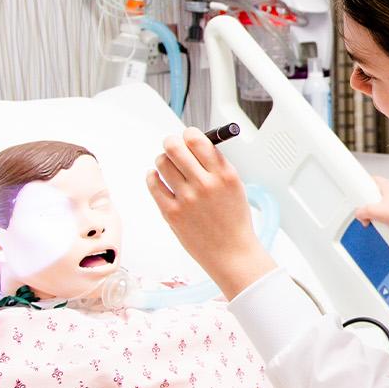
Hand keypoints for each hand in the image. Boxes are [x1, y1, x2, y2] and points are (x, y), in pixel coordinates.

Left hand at [147, 128, 277, 299]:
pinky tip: (158, 178)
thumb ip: (216, 165)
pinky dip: (153, 177)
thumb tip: (195, 144)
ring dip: (162, 160)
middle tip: (172, 146)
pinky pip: (153, 184)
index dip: (189, 134)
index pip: (198, 140)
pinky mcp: (172, 213)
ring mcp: (187, 199)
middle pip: (175, 147)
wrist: (231, 253)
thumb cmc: (233, 221)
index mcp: (224, 175)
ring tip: (167, 165)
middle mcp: (205, 184)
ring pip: (162, 163)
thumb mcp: (235, 187)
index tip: (188, 137)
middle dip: (171, 142)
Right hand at [355, 175, 388, 231]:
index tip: (360, 190)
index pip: (373, 180)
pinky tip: (384, 225)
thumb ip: (363, 212)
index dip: (365, 185)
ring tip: (376, 220)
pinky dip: (386, 218)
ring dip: (378, 213)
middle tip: (367, 211)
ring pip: (383, 205)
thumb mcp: (374, 211)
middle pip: (377, 195)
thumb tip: (359, 215)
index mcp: (387, 186)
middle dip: (370, 204)